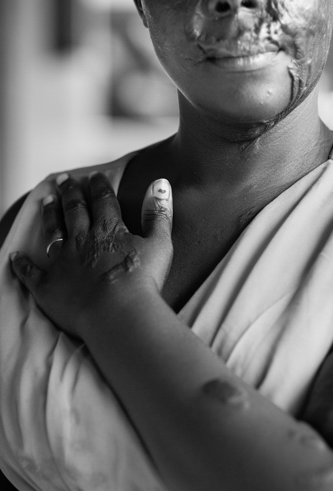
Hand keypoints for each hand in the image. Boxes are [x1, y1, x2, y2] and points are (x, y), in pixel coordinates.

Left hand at [10, 171, 172, 337]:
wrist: (119, 314)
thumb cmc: (143, 281)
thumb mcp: (159, 243)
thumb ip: (158, 213)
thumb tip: (160, 183)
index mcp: (109, 229)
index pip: (102, 200)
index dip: (98, 186)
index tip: (94, 175)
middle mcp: (82, 240)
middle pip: (74, 210)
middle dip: (70, 193)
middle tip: (65, 179)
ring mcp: (62, 262)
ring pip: (53, 231)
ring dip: (49, 215)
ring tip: (46, 201)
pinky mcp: (48, 286)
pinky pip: (30, 273)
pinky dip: (22, 264)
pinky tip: (14, 256)